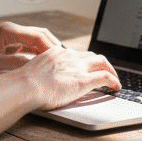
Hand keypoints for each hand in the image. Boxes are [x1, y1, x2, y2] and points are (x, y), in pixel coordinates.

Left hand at [0, 22, 63, 74]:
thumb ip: (14, 64)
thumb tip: (34, 68)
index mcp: (9, 31)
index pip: (37, 35)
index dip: (51, 47)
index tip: (61, 58)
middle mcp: (12, 30)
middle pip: (40, 35)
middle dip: (53, 47)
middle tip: (65, 61)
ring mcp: (11, 36)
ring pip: (35, 40)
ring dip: (46, 50)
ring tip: (58, 64)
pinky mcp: (9, 43)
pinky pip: (28, 46)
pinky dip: (37, 53)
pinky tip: (43, 64)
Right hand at [3, 45, 120, 111]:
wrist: (27, 85)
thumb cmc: (25, 84)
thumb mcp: (33, 72)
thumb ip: (41, 73)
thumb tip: (39, 82)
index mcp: (57, 53)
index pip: (76, 54)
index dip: (84, 61)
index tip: (85, 67)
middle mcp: (70, 57)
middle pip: (91, 55)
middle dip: (100, 63)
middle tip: (105, 71)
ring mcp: (78, 67)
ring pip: (102, 62)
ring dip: (110, 70)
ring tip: (114, 79)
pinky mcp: (84, 80)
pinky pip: (105, 77)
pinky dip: (114, 80)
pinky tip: (117, 87)